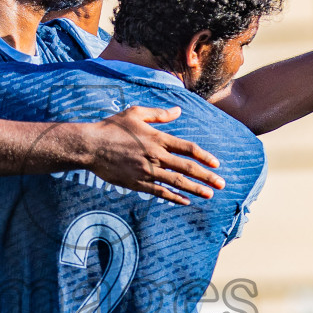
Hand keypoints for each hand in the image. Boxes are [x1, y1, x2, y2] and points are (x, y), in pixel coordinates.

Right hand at [84, 106, 224, 205]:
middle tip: (221, 184)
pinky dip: (174, 196)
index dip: (204, 156)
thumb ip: (159, 114)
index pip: (187, 148)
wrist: (90, 146)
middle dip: (206, 177)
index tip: (216, 164)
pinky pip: (160, 192)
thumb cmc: (112, 127)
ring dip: (195, 189)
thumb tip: (178, 111)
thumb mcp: (136, 113)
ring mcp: (147, 171)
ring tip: (209, 195)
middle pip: (187, 167)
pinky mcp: (138, 183)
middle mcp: (155, 155)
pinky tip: (185, 201)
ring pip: (176, 182)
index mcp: (157, 138)